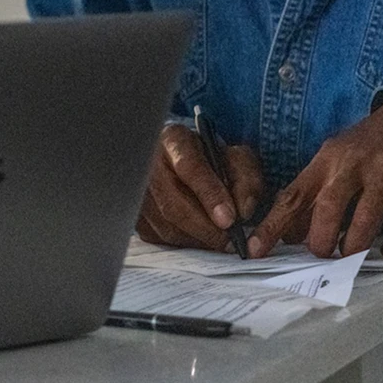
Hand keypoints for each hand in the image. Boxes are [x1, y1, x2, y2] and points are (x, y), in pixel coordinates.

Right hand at [136, 124, 263, 250]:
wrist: (183, 160)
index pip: (190, 167)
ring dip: (197, 239)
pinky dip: (185, 242)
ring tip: (219, 240)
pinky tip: (200, 236)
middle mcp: (148, 162)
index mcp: (175, 140)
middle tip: (230, 241)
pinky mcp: (136, 213)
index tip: (229, 219)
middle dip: (206, 228)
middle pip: (173, 204)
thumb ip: (246, 179)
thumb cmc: (211, 159)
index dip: (210, 194)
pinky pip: (160, 237)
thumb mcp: (236, 158)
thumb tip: (243, 211)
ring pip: (167, 225)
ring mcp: (138, 189)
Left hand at [247, 97, 382, 259]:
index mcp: (326, 160)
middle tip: (322, 254)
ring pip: (366, 220)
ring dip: (355, 246)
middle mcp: (353, 164)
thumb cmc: (364, 146)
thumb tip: (289, 234)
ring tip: (351, 254)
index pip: (292, 196)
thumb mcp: (332, 160)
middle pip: (328, 209)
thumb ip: (312, 193)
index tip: (255, 250)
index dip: (272, 225)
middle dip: (321, 241)